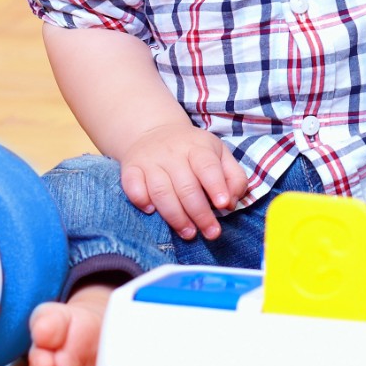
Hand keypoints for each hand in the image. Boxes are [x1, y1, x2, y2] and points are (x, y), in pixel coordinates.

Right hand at [118, 122, 248, 240]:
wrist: (154, 131)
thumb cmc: (194, 150)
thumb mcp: (220, 154)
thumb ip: (234, 177)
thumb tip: (232, 202)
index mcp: (198, 148)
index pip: (207, 166)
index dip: (216, 186)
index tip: (223, 205)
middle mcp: (172, 153)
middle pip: (186, 186)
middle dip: (200, 213)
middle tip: (211, 233)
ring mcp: (150, 161)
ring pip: (161, 191)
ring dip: (175, 216)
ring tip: (189, 233)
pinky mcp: (131, 168)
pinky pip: (132, 186)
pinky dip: (141, 200)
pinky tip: (151, 211)